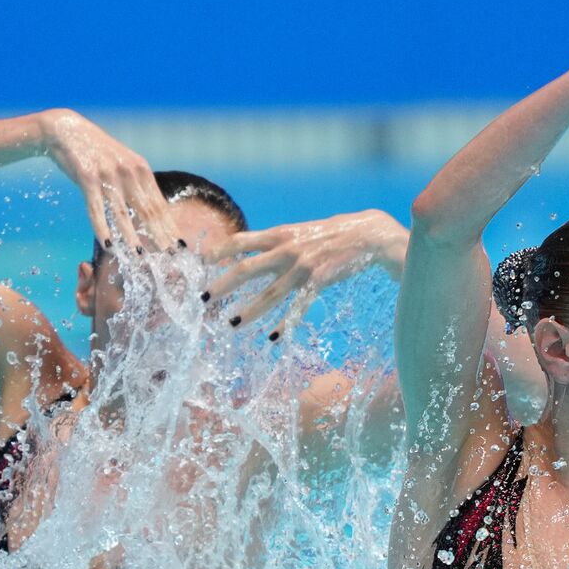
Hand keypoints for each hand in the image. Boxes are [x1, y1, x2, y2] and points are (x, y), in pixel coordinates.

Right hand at [39, 109, 180, 251]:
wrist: (67, 130)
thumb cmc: (97, 152)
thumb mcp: (123, 163)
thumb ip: (138, 183)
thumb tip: (154, 210)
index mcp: (141, 169)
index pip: (159, 204)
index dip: (169, 227)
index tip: (179, 246)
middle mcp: (128, 172)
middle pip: (147, 210)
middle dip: (159, 236)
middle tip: (169, 257)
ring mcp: (108, 175)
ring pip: (122, 213)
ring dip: (131, 237)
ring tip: (139, 257)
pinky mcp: (87, 178)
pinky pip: (95, 209)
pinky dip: (102, 228)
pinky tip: (108, 245)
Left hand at [202, 210, 405, 339]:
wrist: (366, 234)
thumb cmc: (330, 233)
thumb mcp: (299, 231)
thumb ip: (277, 241)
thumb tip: (252, 249)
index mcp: (280, 234)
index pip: (241, 240)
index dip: (220, 250)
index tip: (203, 262)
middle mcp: (287, 249)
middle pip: (247, 269)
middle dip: (223, 284)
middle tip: (205, 299)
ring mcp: (302, 267)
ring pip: (270, 294)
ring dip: (249, 311)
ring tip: (232, 324)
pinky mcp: (318, 282)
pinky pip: (297, 307)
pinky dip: (285, 323)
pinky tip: (274, 337)